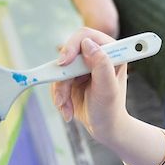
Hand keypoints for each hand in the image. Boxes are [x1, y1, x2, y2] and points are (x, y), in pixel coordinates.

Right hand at [50, 28, 128, 144]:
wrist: (104, 128)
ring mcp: (82, 66)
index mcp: (110, 52)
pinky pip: (55, 81)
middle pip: (68, 55)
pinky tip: (68, 110)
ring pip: (59, 70)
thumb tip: (88, 44)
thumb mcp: (107, 89)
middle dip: (62, 79)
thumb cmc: (110, 109)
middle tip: (62, 99)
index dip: (72, 46)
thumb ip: (101, 65)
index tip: (63, 63)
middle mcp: (95, 55)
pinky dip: (59, 98)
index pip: (85, 36)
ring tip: (68, 110)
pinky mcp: (71, 77)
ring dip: (60, 92)